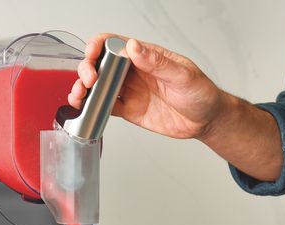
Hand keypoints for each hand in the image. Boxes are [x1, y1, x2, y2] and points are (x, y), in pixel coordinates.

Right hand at [69, 34, 225, 139]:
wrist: (206, 121)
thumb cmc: (201, 93)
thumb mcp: (183, 75)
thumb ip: (157, 62)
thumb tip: (134, 47)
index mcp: (145, 56)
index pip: (114, 44)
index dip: (98, 46)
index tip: (92, 55)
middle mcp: (133, 72)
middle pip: (100, 64)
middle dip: (87, 69)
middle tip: (89, 81)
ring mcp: (129, 90)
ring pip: (97, 86)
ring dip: (83, 88)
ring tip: (79, 95)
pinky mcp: (128, 109)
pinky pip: (103, 106)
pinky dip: (90, 107)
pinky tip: (84, 108)